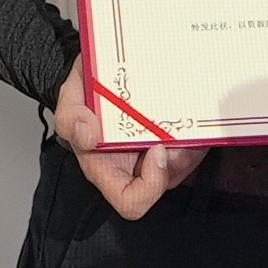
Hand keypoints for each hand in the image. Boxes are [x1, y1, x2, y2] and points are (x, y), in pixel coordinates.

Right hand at [44, 63, 189, 220]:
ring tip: (181, 116)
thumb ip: (69, 118)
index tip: (155, 150)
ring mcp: (158, 154)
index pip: (131, 202)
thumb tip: (87, 136)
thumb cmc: (88, 89)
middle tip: (175, 131)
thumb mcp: (70, 97)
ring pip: (186, 164)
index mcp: (106, 167)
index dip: (149, 186)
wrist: (107, 66)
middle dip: (179, 159)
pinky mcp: (178, 140)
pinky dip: (198, 133)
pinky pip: (198, 147)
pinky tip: (188, 113)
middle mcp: (134, 166)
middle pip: (167, 182)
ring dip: (190, 144)